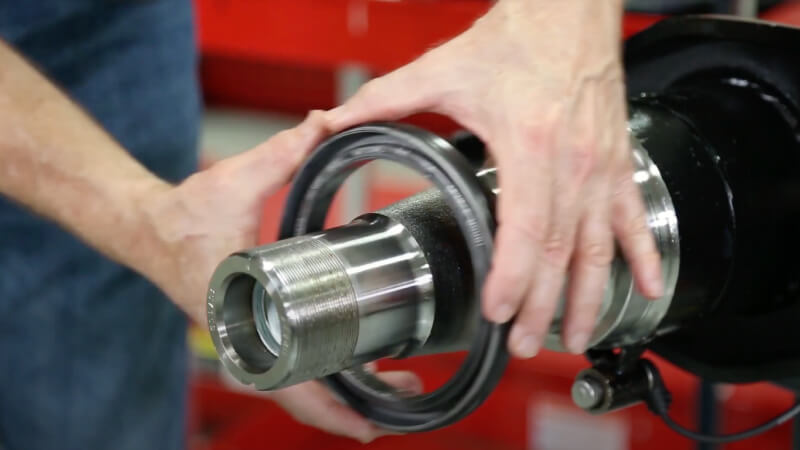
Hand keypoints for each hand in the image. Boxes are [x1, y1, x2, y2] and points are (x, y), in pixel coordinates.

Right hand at [139, 113, 421, 441]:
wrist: (146, 227)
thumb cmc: (181, 217)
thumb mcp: (233, 182)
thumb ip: (280, 154)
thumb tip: (324, 125)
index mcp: (238, 316)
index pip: (283, 380)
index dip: (326, 408)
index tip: (365, 425)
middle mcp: (242, 337)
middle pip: (298, 394)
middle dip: (348, 409)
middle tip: (398, 402)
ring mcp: (246, 336)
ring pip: (295, 382)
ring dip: (339, 392)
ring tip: (392, 386)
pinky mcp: (251, 327)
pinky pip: (289, 361)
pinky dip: (320, 370)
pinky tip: (354, 363)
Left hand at [321, 0, 662, 356]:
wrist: (567, 13)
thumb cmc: (515, 40)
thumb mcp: (442, 69)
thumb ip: (384, 99)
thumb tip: (334, 122)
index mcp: (530, 144)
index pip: (527, 230)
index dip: (514, 278)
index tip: (499, 312)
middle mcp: (573, 163)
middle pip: (561, 252)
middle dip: (543, 306)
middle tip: (526, 345)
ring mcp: (601, 167)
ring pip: (600, 247)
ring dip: (589, 297)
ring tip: (575, 336)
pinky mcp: (617, 163)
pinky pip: (635, 219)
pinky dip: (644, 256)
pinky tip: (650, 287)